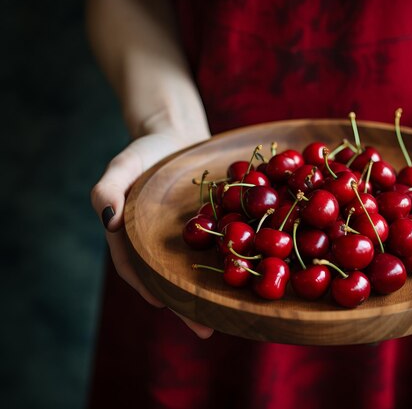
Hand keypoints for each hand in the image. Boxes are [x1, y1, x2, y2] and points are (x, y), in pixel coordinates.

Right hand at [90, 132, 214, 337]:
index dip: (148, 287)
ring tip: (232, 316)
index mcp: (135, 236)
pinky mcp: (214, 226)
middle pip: (172, 278)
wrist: (177, 133)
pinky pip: (223, 247)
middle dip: (187, 305)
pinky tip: (252, 275)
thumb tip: (108, 220)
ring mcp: (190, 237)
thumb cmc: (144, 150)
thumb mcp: (122, 165)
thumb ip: (107, 190)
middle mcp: (162, 242)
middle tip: (206, 330)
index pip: (136, 267)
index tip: (164, 306)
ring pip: (200, 269)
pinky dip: (233, 262)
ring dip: (213, 292)